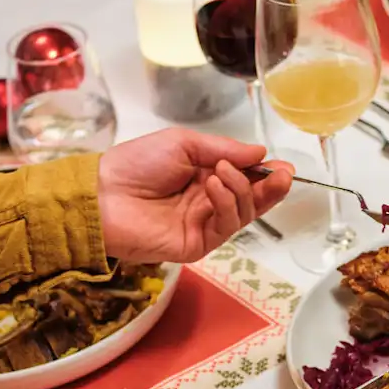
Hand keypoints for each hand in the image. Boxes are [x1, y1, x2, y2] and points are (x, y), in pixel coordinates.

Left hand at [97, 129, 291, 263]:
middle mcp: (208, 202)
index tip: (284, 165)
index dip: (266, 173)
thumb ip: (224, 149)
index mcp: (205, 177)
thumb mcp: (183, 143)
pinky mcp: (197, 244)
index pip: (245, 179)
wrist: (104, 194)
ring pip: (243, 213)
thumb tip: (260, 153)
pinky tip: (214, 186)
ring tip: (222, 172)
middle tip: (283, 174)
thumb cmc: (137, 164)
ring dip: (242, 189)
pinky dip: (226, 203)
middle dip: (270, 187)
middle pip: (252, 200)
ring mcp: (204, 225)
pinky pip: (226, 226)